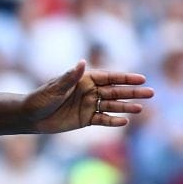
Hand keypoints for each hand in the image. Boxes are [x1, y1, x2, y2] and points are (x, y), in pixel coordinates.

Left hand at [22, 62, 152, 132]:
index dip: (126, 78)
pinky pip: (102, 120)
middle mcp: (90, 91)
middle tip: (151, 93)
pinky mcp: (86, 120)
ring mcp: (89, 105)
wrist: (30, 117)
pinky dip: (113, 121)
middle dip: (133, 92)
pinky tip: (125, 121)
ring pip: (112, 106)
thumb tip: (82, 62)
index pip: (110, 77)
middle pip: (116, 91)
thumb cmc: (41, 98)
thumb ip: (70, 77)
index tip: (142, 78)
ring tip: (142, 108)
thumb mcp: (55, 87)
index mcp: (85, 79)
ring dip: (127, 107)